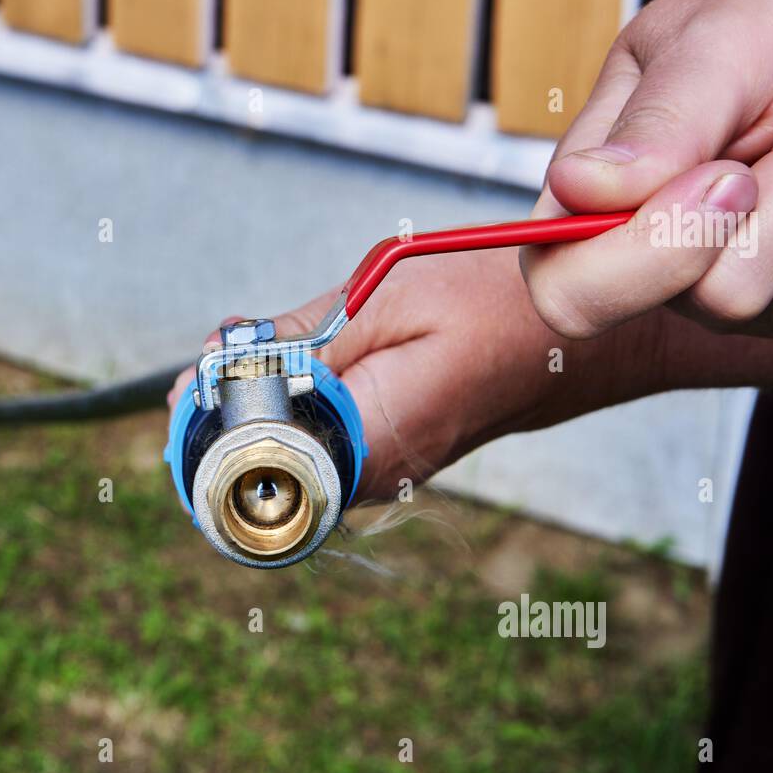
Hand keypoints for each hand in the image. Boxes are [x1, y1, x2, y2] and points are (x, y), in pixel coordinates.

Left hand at [169, 249, 660, 499]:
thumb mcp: (385, 296)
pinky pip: (317, 441)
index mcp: (372, 443)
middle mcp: (376, 476)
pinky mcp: (388, 453)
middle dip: (223, 416)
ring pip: (285, 456)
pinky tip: (297, 359)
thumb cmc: (497, 302)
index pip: (256, 477)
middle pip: (261, 471)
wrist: (582, 330)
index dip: (207, 435)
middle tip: (216, 360)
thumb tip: (215, 371)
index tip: (189, 389)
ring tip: (253, 352)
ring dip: (256, 405)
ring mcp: (385, 471)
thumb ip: (298, 341)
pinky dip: (291, 402)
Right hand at [521, 0, 772, 338]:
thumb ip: (656, 123)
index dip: (647, 258)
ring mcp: (754, 296)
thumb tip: (579, 187)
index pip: (575, 299)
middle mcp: (668, 273)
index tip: (725, 172)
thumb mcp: (709, 41)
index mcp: (597, 213)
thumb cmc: (770, 12)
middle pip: (726, 296)